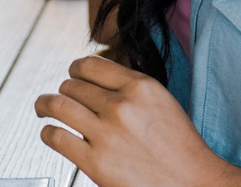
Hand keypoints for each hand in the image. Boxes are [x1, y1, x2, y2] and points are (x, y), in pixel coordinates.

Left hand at [36, 56, 240, 186]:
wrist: (197, 185)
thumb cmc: (182, 150)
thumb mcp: (161, 103)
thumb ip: (130, 89)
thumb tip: (93, 81)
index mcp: (140, 86)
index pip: (90, 64)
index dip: (76, 69)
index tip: (72, 74)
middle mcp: (122, 106)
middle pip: (72, 85)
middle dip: (65, 90)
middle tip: (61, 97)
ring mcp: (107, 134)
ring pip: (58, 105)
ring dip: (45, 105)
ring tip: (43, 108)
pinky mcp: (96, 162)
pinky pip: (56, 137)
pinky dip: (48, 133)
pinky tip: (51, 134)